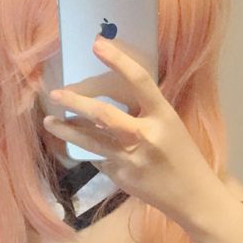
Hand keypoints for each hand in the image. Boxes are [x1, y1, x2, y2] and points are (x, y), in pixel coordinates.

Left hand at [43, 35, 214, 222]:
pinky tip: (81, 145)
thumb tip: (111, 96)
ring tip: (49, 120)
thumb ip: (145, 112)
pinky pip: (98, 158)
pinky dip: (90, 149)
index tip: (97, 44)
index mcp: (164, 116)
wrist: (192, 197)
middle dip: (76, 102)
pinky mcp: (120, 176)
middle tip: (56, 94)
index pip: (139, 81)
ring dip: (67, 129)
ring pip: (90, 140)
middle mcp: (145, 136)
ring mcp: (130, 159)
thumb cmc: (183, 155)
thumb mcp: (171, 126)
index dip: (118, 60)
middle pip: (103, 115)